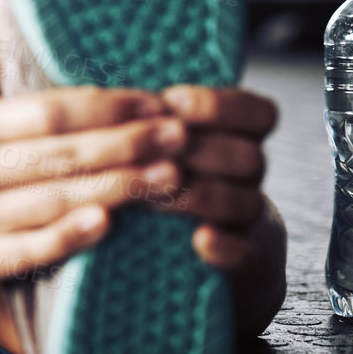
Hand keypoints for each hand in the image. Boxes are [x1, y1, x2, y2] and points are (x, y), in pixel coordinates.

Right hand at [0, 0, 185, 285]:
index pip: (47, 111)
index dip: (105, 107)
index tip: (154, 100)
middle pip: (59, 157)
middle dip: (127, 146)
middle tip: (181, 136)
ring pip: (53, 203)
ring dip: (117, 191)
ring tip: (171, 177)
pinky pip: (28, 251)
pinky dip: (68, 239)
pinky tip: (111, 225)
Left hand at [153, 84, 276, 270]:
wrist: (183, 255)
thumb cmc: (153, 180)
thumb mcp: (153, 145)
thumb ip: (143, 121)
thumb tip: (95, 90)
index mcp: (233, 138)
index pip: (257, 113)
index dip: (220, 105)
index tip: (171, 101)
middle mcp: (246, 177)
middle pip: (249, 156)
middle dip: (199, 152)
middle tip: (153, 153)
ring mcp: (246, 221)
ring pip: (246, 202)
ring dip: (198, 196)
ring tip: (150, 197)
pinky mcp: (241, 263)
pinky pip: (245, 253)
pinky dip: (223, 245)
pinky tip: (198, 238)